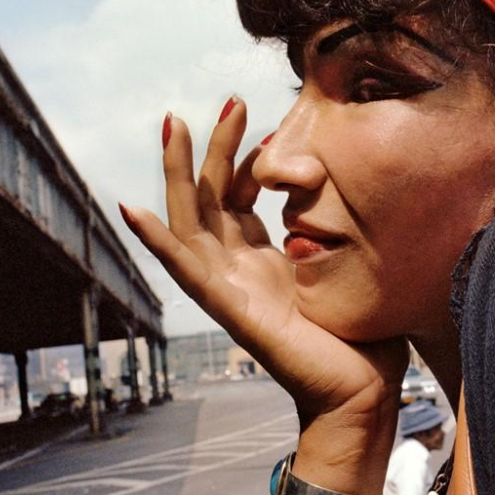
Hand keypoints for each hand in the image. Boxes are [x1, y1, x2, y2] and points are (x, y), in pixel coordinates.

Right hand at [119, 100, 408, 432]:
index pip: (239, 200)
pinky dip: (156, 241)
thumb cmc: (361, 339)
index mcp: (265, 262)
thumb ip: (332, 237)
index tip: (267, 127)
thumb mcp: (344, 272)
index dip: (245, 161)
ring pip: (191, 221)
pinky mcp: (231, 310)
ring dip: (180, 173)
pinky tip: (132, 210)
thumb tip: (349, 202)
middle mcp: (241, 271)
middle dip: (215, 148)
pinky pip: (186, 269)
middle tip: (229, 100)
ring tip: (172, 124)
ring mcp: (230, 289)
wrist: (362, 394)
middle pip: (212, 199)